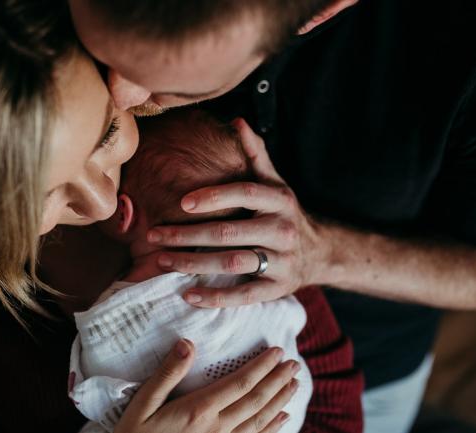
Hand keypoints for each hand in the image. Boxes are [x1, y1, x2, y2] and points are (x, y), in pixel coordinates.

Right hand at [115, 339, 298, 432]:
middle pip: (256, 401)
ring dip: (280, 400)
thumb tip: (187, 343)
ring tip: (294, 384)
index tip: (277, 352)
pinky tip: (284, 418)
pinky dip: (272, 428)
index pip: (240, 384)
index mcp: (199, 410)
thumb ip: (167, 373)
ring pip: (260, 421)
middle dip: (278, 380)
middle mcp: (217, 429)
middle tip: (294, 363)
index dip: (262, 367)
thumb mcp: (144, 402)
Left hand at [147, 118, 328, 307]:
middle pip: (230, 233)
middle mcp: (282, 230)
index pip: (246, 194)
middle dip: (188, 235)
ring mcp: (281, 262)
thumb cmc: (285, 214)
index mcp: (280, 201)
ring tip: (162, 260)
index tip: (182, 202)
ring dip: (193, 264)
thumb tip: (237, 121)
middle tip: (154, 234)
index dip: (214, 196)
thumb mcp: (276, 183)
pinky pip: (243, 296)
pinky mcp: (276, 290)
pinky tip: (187, 295)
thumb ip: (256, 155)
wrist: (320, 253)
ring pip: (231, 264)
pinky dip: (214, 297)